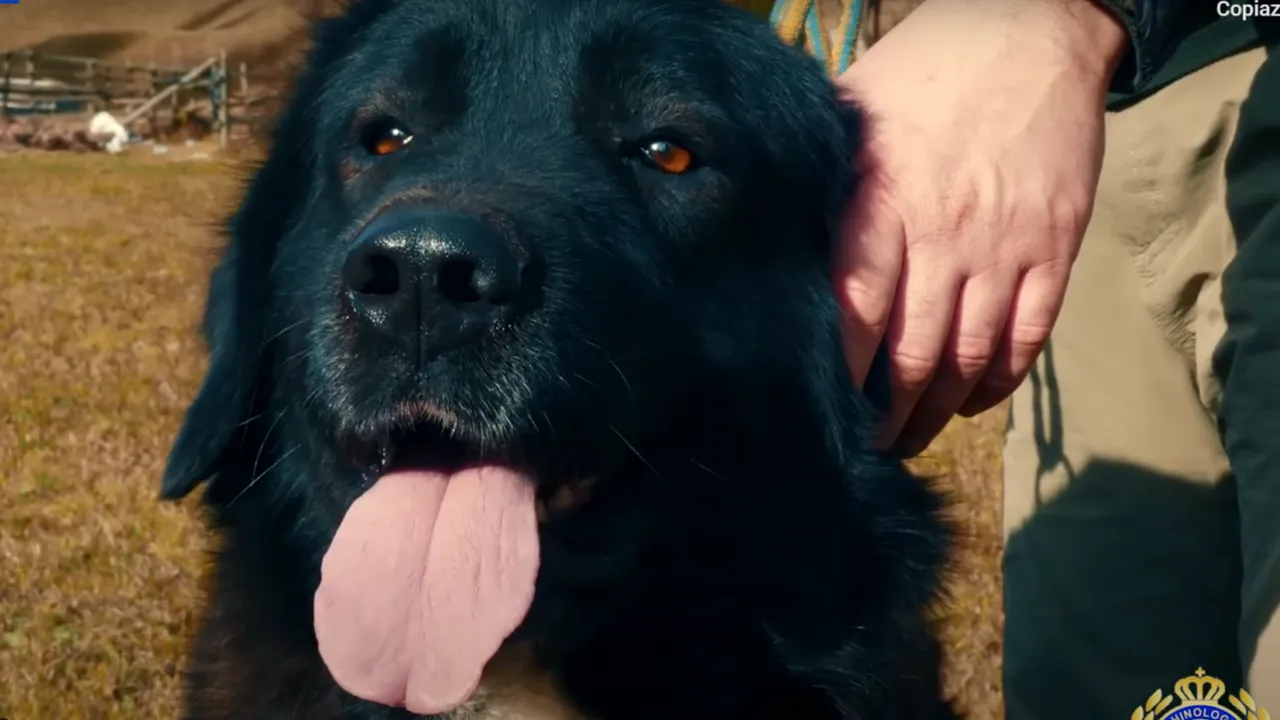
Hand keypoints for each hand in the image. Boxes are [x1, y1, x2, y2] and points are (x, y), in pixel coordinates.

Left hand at [833, 0, 1126, 455]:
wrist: (1035, 35)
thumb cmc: (928, 73)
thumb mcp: (856, 116)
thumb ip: (822, 183)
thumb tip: (774, 233)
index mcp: (884, 206)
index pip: (854, 312)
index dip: (840, 375)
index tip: (823, 410)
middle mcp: (945, 237)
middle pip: (913, 353)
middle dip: (888, 413)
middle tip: (867, 443)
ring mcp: (1005, 248)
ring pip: (970, 356)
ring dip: (938, 410)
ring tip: (912, 435)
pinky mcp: (1055, 250)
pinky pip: (1029, 337)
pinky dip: (999, 380)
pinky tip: (973, 398)